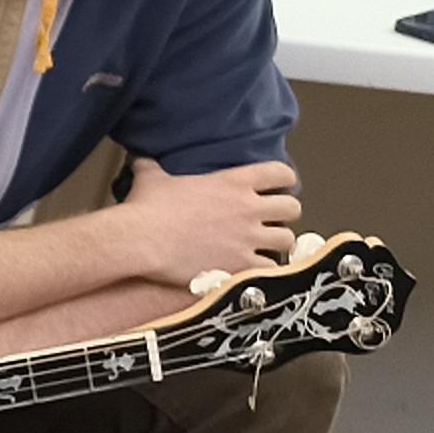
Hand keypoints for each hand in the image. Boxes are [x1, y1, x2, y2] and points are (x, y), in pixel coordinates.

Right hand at [116, 156, 298, 286]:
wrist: (140, 241)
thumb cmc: (147, 209)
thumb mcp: (151, 179)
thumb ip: (153, 168)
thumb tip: (140, 161)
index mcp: (233, 182)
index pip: (280, 173)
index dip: (284, 180)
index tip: (279, 187)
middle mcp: (248, 208)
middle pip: (292, 208)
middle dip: (284, 216)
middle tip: (271, 222)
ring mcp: (247, 238)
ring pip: (286, 241)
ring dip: (277, 245)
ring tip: (266, 249)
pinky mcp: (240, 266)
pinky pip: (270, 269)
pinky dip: (264, 271)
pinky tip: (252, 271)